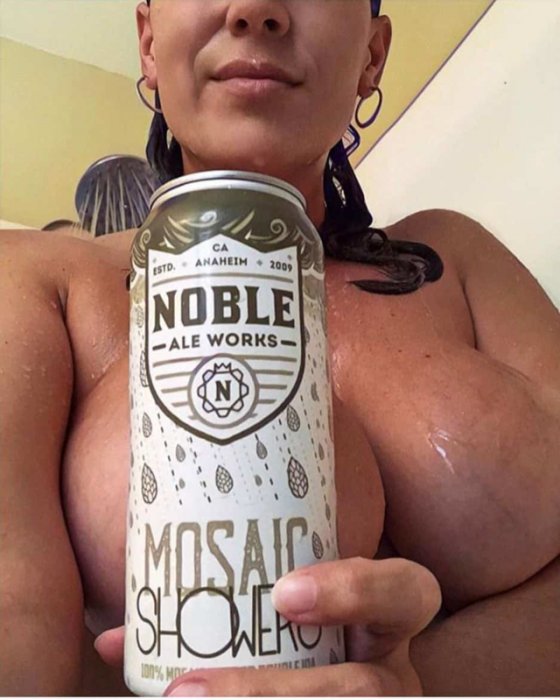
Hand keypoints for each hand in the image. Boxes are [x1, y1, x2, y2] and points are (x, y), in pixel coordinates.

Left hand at [95, 557, 440, 695]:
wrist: (324, 684)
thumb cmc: (305, 646)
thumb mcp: (291, 620)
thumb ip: (229, 608)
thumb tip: (118, 635)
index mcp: (383, 627)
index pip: (406, 592)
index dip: (356, 590)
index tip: (283, 594)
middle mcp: (390, 679)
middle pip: (364, 690)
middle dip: (275, 692)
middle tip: (186, 691)